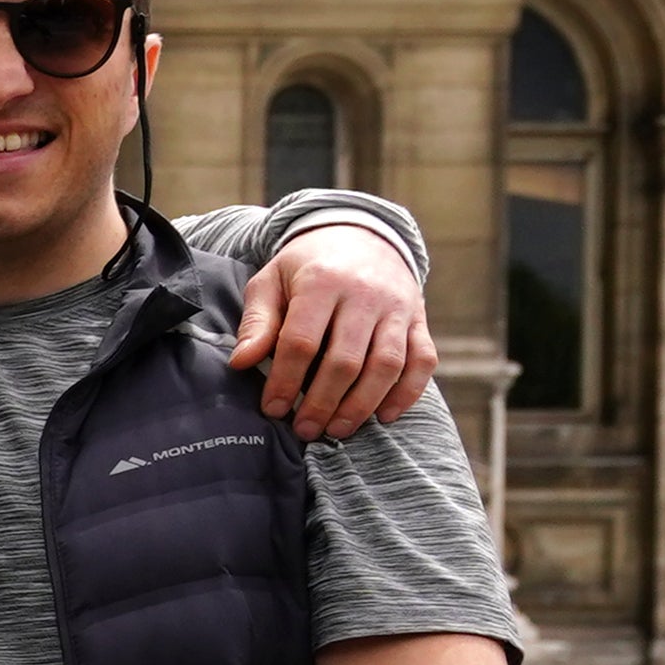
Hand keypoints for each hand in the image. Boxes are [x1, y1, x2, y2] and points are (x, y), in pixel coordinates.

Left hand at [228, 223, 440, 436]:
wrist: (359, 234)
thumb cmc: (306, 267)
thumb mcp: (271, 282)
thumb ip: (257, 322)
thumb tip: (241, 363)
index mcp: (322, 282)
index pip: (301, 341)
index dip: (285, 381)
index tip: (273, 409)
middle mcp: (365, 294)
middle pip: (346, 359)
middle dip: (323, 402)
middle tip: (305, 430)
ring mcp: (398, 307)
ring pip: (387, 364)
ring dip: (362, 404)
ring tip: (337, 430)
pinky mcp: (419, 318)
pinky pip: (423, 359)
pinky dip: (407, 392)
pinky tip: (385, 416)